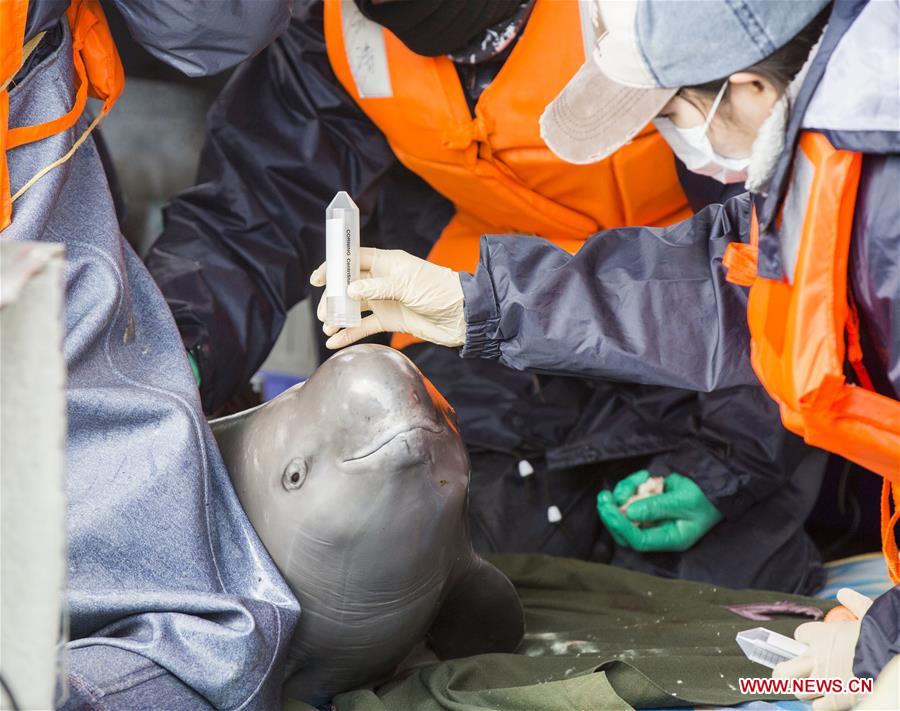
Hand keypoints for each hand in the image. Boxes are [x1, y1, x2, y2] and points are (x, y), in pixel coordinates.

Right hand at [310, 248, 464, 348]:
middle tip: (323, 311)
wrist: (462, 315)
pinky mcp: (391, 320)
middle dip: (333, 298)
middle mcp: (383, 280)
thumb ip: (377, 288)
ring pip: (354, 307)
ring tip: (327, 327)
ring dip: (339, 317)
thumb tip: (349, 290)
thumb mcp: (407, 285)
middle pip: (350, 286)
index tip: (318, 278)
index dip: (335, 267)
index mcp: (388, 263)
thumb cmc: (439, 291)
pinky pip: (365, 326)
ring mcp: (386, 301)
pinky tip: (335, 342)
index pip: (354, 259)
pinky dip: (350, 333)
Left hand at [596, 471, 722, 551]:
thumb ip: (657, 507)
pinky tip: (644, 474)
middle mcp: (658, 530)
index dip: (622, 527)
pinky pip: (632, 496)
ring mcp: (652, 516)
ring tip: (631, 481)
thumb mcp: (683, 501)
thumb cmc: (705, 496)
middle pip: (626, 530)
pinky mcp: (649, 502)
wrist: (715, 481)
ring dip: (622, 495)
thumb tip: (629, 512)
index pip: (639, 540)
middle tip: (603, 498)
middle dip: (612, 514)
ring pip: (625, 511)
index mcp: (670, 538)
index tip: (611, 510)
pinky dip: (632, 485)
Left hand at [771, 588, 872, 710]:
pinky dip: (821, 704)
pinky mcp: (836, 699)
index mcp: (822, 635)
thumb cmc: (879, 633)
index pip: (800, 634)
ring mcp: (824, 681)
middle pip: (783, 670)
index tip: (810, 640)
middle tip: (788, 673)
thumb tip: (844, 592)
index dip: (805, 638)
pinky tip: (827, 699)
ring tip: (811, 688)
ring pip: (799, 691)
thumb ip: (854, 602)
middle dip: (784, 673)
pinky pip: (817, 706)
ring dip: (804, 690)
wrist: (889, 656)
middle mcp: (816, 659)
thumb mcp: (868, 611)